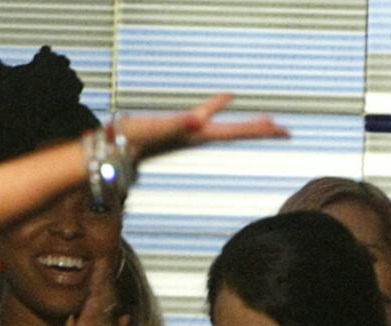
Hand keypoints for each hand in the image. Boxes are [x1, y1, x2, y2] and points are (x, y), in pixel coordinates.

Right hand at [115, 97, 286, 159]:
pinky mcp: (173, 129)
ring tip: (262, 122)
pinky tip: (219, 105)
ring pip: (221, 129)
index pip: (234, 132)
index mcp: (195, 136)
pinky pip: (201, 117)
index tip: (282, 129)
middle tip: (286, 131)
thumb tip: (201, 122)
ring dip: (242, 127)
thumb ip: (179, 124)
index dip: (257, 129)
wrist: (104, 154)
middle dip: (260, 132)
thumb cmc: (127, 142)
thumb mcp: (155, 129)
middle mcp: (193, 137)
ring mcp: (184, 134)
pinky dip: (214, 109)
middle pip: (234, 134)